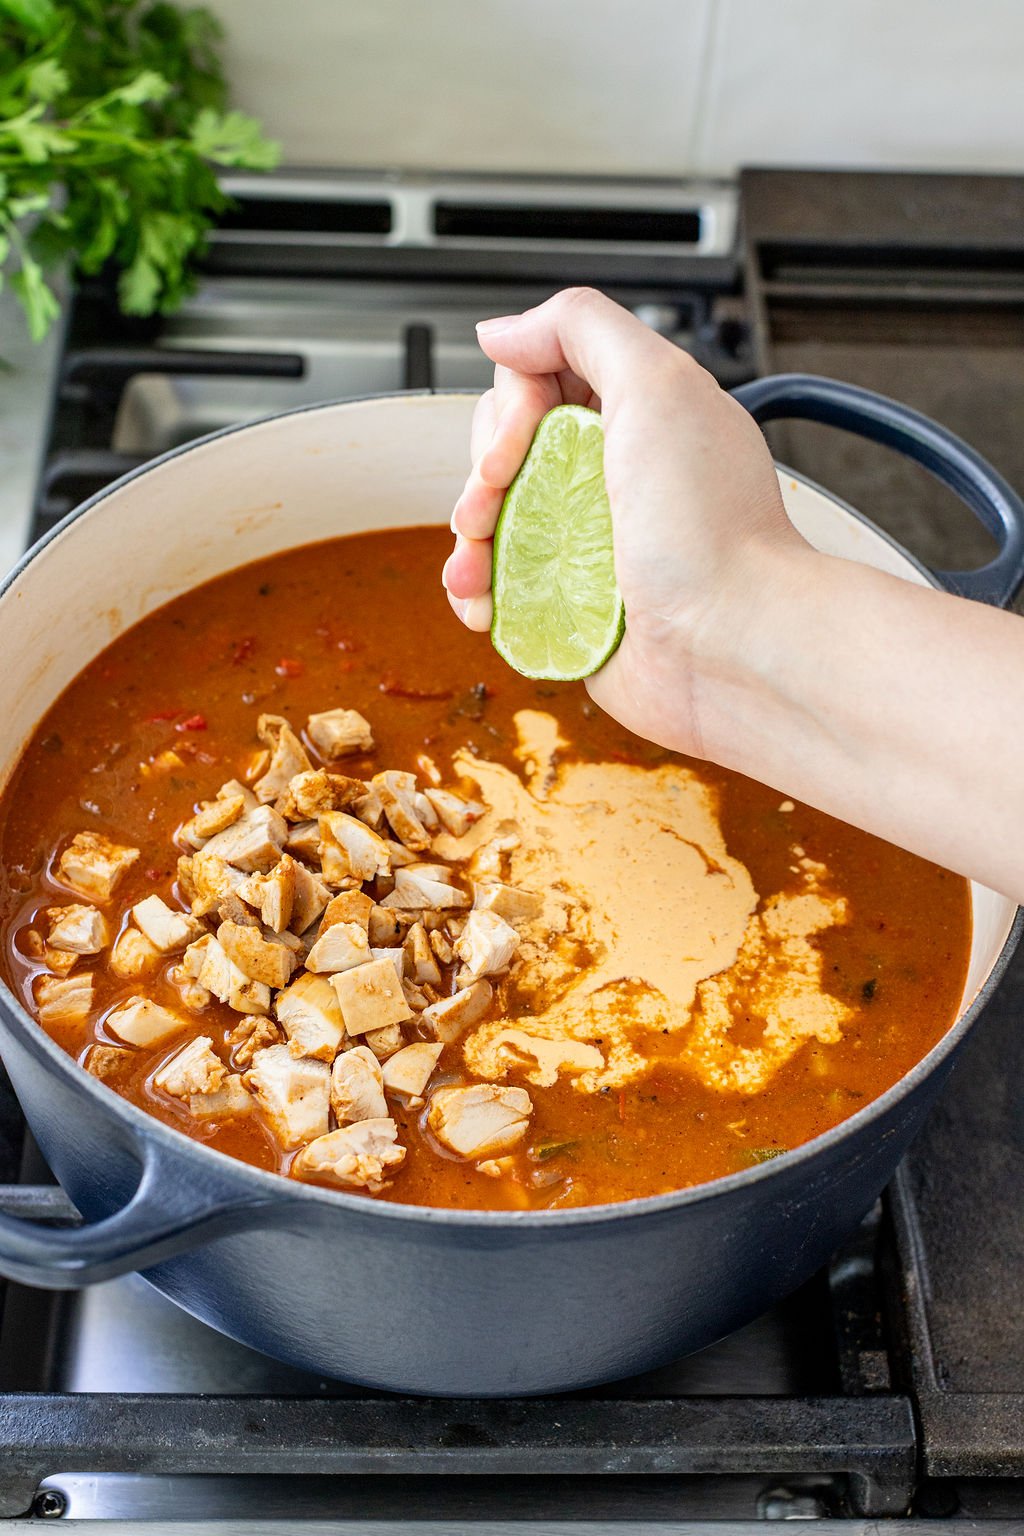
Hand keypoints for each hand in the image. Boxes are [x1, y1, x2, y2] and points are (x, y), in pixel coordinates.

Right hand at [442, 287, 812, 757]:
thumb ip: (581, 328)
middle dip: (482, 475)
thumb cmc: (710, 529)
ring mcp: (587, 541)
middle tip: (492, 505)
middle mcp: (610, 473)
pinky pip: (501, 583)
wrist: (729, 646)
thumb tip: (501, 331)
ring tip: (477, 567)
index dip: (512, 409)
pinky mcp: (569, 602)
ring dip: (468, 537)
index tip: (519, 445)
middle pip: (504, 446)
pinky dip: (478, 589)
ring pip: (493, 516)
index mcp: (635, 414)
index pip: (537, 379)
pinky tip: (483, 601)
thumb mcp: (659, 386)